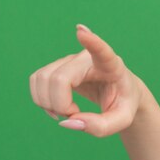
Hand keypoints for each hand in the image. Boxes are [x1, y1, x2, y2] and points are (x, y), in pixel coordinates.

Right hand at [29, 24, 143, 136]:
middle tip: (76, 116)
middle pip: (59, 79)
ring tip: (70, 113)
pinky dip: (42, 100)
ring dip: (49, 104)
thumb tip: (67, 122)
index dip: (91, 42)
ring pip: (42, 79)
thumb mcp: (121, 121)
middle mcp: (86, 58)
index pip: (101, 51)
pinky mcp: (56, 67)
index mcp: (111, 66)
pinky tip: (59, 109)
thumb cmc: (122, 104)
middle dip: (61, 105)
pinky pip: (36, 81)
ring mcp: (68, 61)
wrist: (120, 94)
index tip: (81, 32)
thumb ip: (100, 126)